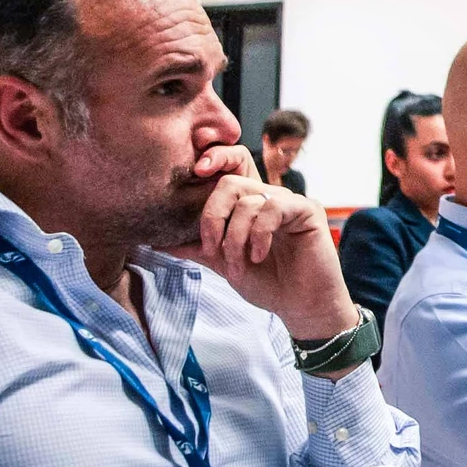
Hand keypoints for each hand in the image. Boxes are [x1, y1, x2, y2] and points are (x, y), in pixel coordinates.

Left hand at [175, 147, 351, 340]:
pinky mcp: (307, 210)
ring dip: (235, 238)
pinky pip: (273, 208)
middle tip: (211, 249)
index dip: (214, 159)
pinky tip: (259, 255)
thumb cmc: (269, 284)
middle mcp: (269, 197)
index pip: (229, 169)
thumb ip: (198, 249)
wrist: (300, 307)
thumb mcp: (224, 264)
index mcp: (250, 205)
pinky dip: (258, 234)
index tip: (196, 171)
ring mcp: (289, 202)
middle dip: (213, 217)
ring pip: (248, 200)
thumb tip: (158, 243)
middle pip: (230, 182)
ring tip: (238, 265)